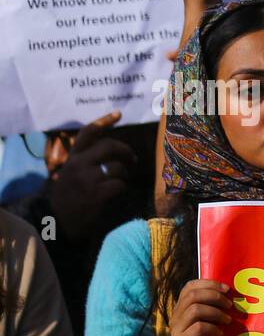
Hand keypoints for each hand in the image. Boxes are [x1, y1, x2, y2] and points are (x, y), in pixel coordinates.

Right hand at [48, 111, 136, 240]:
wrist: (60, 221)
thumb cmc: (69, 197)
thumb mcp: (69, 173)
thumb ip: (83, 161)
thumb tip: (108, 151)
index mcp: (72, 158)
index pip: (88, 133)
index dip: (104, 121)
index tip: (118, 114)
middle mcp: (78, 164)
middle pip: (109, 146)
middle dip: (126, 151)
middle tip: (133, 159)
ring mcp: (87, 178)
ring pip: (117, 167)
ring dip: (124, 174)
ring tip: (120, 181)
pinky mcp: (96, 193)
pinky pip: (120, 184)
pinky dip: (122, 188)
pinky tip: (116, 193)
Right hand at [170, 278, 232, 335]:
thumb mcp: (211, 321)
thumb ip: (214, 307)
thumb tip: (231, 292)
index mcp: (182, 309)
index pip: (189, 287)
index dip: (209, 284)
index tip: (227, 289)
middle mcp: (175, 317)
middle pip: (192, 295)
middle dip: (215, 296)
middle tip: (230, 305)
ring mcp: (176, 331)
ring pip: (194, 309)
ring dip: (216, 312)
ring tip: (228, 321)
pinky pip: (198, 328)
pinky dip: (213, 328)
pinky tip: (220, 334)